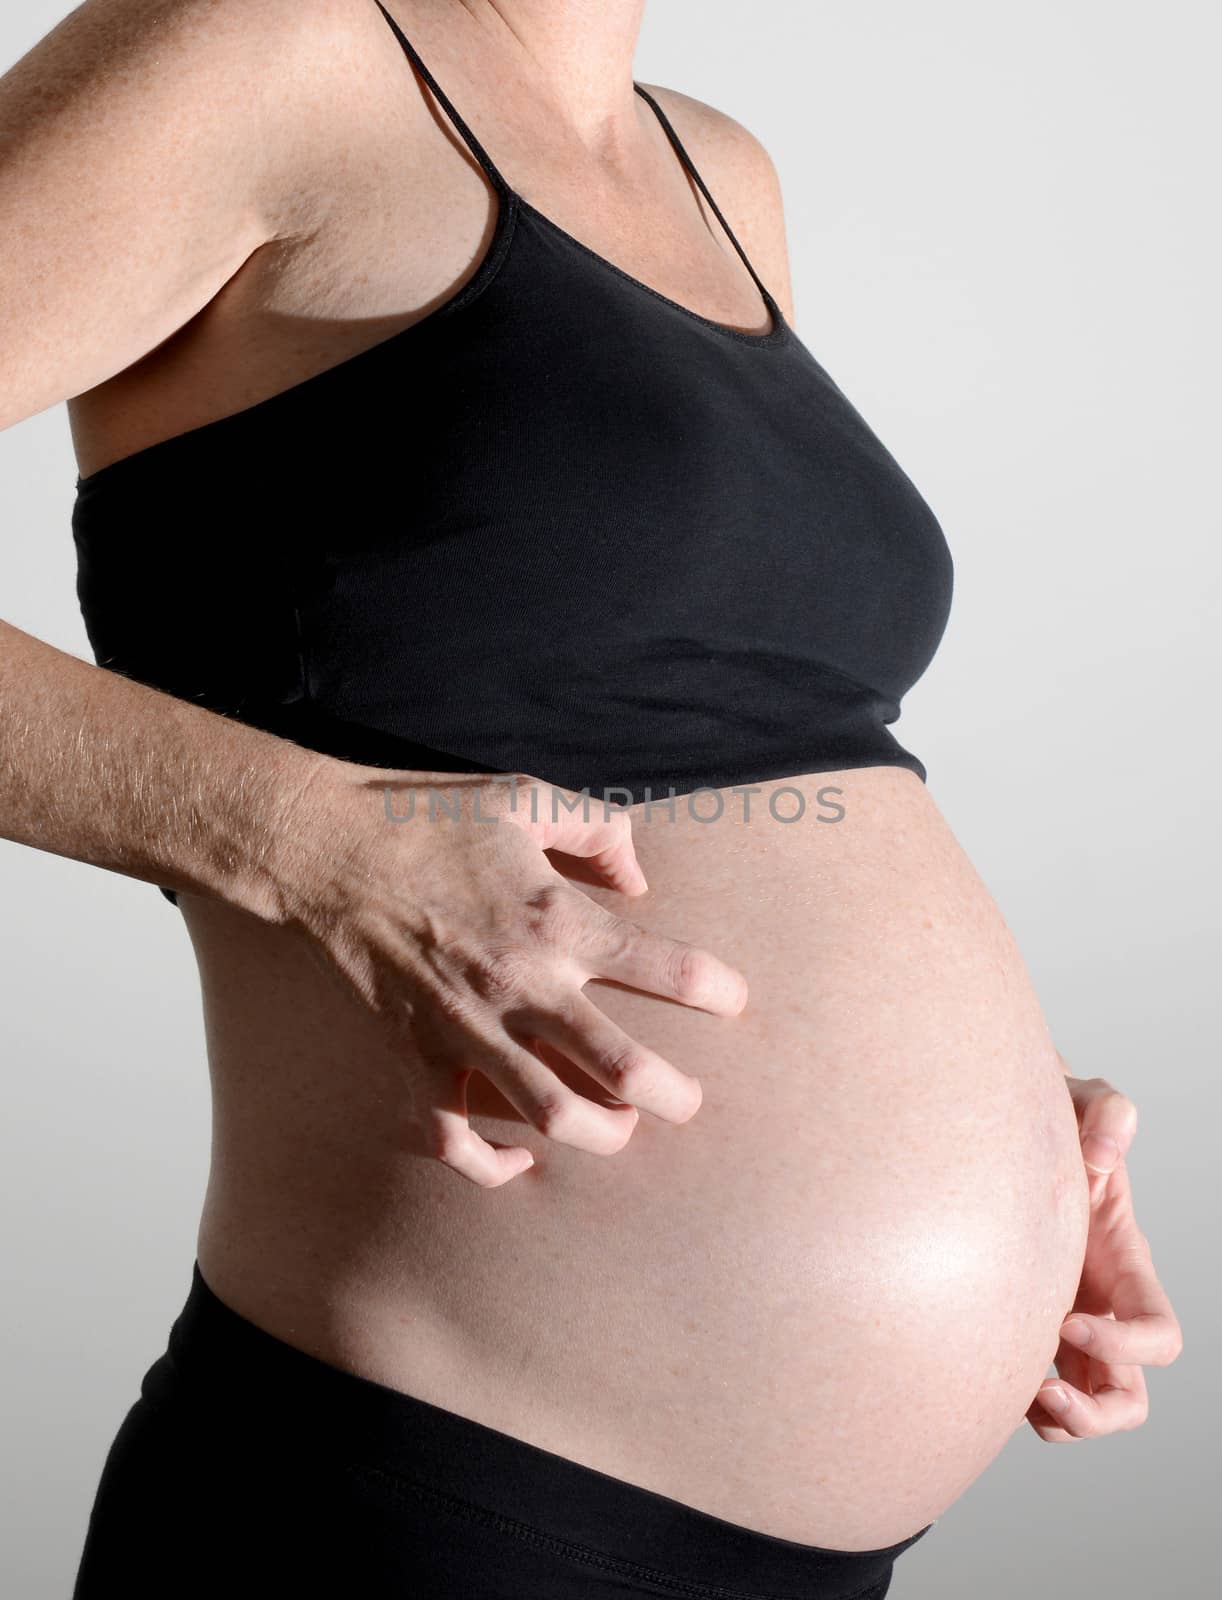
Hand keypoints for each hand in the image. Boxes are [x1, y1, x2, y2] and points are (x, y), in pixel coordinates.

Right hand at [273, 762, 748, 1186]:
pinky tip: (518, 1162)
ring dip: (602, 1137)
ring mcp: (468, 1028)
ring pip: (553, 1114)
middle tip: (691, 1102)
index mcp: (557, 919)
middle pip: (621, 1068)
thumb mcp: (525, 794)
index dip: (714, 990)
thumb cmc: (425, 818)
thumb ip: (598, 829)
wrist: (323, 849)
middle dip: (673, 1097)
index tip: (733, 1001)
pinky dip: (489, 1164)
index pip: (664, 968)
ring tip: (623, 1132)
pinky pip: (455, 1137)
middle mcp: (522, 985)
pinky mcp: (416, 1057)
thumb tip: (641, 878)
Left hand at [1026, 1067, 1182, 1439]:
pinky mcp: (1021, 1327)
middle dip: (1095, 1415)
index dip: (1124, 1346)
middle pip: (1129, 1400)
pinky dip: (1012, 1402)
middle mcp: (1103, 1308)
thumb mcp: (1086, 1101)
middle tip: (1042, 1390)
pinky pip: (1030, 1394)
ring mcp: (1065, 1326)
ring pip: (1082, 1411)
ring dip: (1056, 1423)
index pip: (1158, 1335)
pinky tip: (979, 1373)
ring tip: (1013, 1394)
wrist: (1002, 1131)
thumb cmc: (1055, 1119)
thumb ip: (1107, 1112)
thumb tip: (1104, 1149)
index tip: (1068, 1322)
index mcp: (1125, 1266)